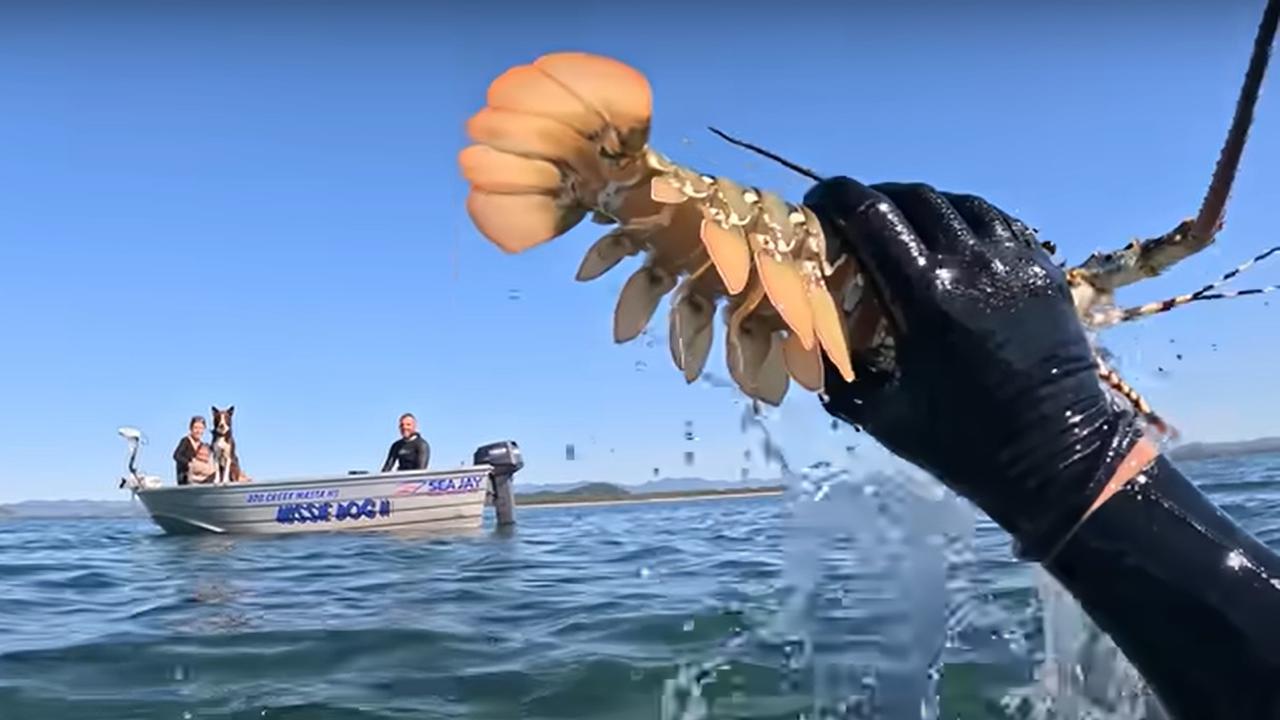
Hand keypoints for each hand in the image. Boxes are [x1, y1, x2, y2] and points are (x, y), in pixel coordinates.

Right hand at [806, 177, 1143, 559]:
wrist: (1059, 460)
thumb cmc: (962, 445)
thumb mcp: (882, 414)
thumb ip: (839, 371)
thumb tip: (807, 338)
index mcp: (927, 296)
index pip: (870, 214)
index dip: (836, 198)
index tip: (817, 204)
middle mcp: (971, 263)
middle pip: (911, 197)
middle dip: (874, 199)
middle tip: (855, 220)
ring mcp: (1014, 261)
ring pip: (956, 202)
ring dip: (920, 207)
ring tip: (904, 228)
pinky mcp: (1044, 269)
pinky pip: (996, 222)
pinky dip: (964, 221)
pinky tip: (952, 243)